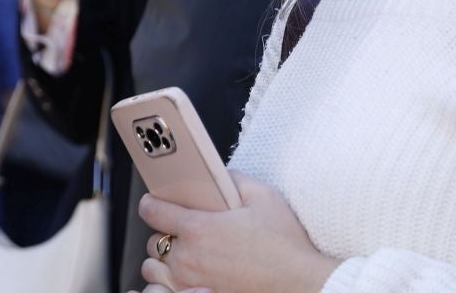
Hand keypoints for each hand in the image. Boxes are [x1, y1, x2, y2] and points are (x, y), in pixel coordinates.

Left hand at [138, 172, 338, 292]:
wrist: (304, 285)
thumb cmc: (286, 247)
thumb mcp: (263, 197)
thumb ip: (233, 179)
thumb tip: (217, 174)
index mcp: (198, 229)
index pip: (152, 211)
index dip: (151, 203)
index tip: (155, 203)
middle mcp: (188, 258)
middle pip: (153, 242)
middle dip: (165, 235)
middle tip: (184, 233)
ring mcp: (192, 284)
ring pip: (156, 269)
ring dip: (165, 261)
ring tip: (184, 256)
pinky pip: (169, 291)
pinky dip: (174, 283)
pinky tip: (192, 276)